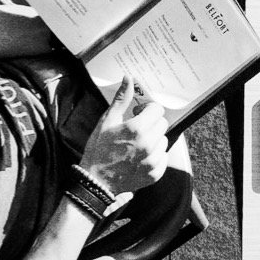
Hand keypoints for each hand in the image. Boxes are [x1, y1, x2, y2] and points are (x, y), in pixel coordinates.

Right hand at [79, 75, 168, 199]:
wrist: (95, 181)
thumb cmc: (98, 150)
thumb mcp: (106, 121)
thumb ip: (121, 99)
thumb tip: (128, 78)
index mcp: (136, 129)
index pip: (157, 110)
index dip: (147, 109)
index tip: (137, 113)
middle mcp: (148, 144)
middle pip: (162, 124)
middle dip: (151, 123)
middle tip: (136, 128)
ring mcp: (153, 161)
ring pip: (163, 140)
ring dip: (154, 139)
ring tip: (137, 144)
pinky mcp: (155, 174)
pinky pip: (163, 158)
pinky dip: (155, 156)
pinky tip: (140, 157)